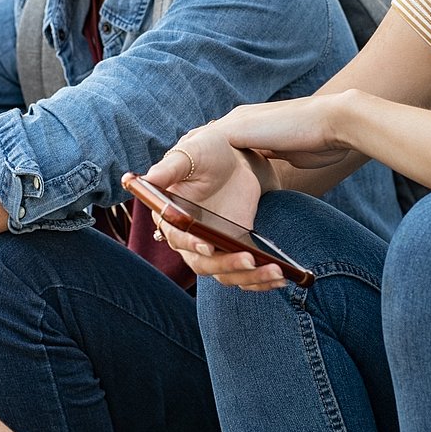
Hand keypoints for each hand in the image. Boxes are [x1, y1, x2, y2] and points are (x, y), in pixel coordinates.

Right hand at [144, 127, 287, 291]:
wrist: (235, 158)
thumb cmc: (207, 151)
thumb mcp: (190, 153)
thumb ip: (170, 167)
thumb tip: (147, 178)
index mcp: (170, 218)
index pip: (178, 238)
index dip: (191, 244)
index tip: (207, 245)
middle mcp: (188, 240)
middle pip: (204, 263)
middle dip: (228, 265)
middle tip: (251, 260)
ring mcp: (213, 249)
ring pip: (227, 274)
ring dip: (251, 278)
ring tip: (276, 273)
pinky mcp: (235, 251)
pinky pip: (245, 274)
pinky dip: (262, 280)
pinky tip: (283, 278)